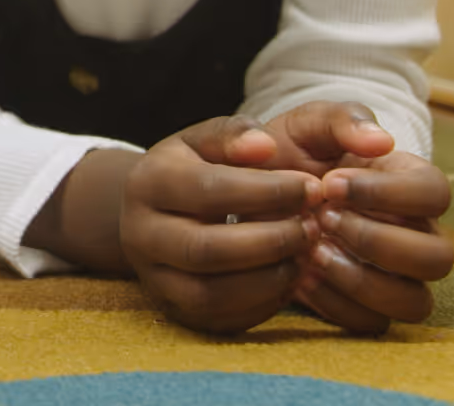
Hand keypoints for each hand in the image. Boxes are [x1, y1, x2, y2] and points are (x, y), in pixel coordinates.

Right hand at [120, 115, 322, 333]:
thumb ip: (234, 134)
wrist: (154, 213)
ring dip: (270, 278)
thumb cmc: (191, 168)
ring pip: (211, 294)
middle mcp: (139, 234)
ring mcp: (153, 279)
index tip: (311, 187)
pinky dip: (263, 304)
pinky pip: (221, 319)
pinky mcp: (174, 311)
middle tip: (313, 227)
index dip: (266, 192)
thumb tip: (265, 146)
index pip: (208, 191)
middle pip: (206, 250)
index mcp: (147, 183)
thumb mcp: (204, 139)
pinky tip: (290, 277)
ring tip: (306, 254)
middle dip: (271, 241)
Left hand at [256, 102, 453, 331]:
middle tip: (324, 220)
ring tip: (313, 253)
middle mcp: (413, 232)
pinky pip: (372, 323)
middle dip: (379, 242)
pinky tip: (300, 276)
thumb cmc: (293, 151)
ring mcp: (394, 275)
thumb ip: (341, 119)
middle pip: (439, 258)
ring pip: (415, 302)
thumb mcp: (308, 122)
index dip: (389, 193)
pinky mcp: (365, 304)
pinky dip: (336, 304)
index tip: (331, 183)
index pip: (436, 193)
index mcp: (408, 183)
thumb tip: (381, 140)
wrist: (254, 191)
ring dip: (363, 281)